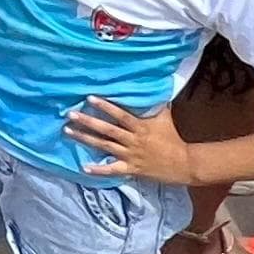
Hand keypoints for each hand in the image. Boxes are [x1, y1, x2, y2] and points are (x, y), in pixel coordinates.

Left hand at [69, 98, 197, 185]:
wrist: (184, 163)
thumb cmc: (173, 138)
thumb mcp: (165, 117)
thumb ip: (156, 102)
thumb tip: (156, 84)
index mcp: (140, 127)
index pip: (120, 114)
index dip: (105, 106)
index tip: (89, 98)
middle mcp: (133, 141)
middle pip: (107, 130)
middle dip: (88, 122)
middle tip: (70, 114)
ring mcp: (131, 156)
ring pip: (105, 146)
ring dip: (86, 139)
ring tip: (68, 132)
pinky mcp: (131, 169)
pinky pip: (112, 170)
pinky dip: (99, 170)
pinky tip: (84, 167)